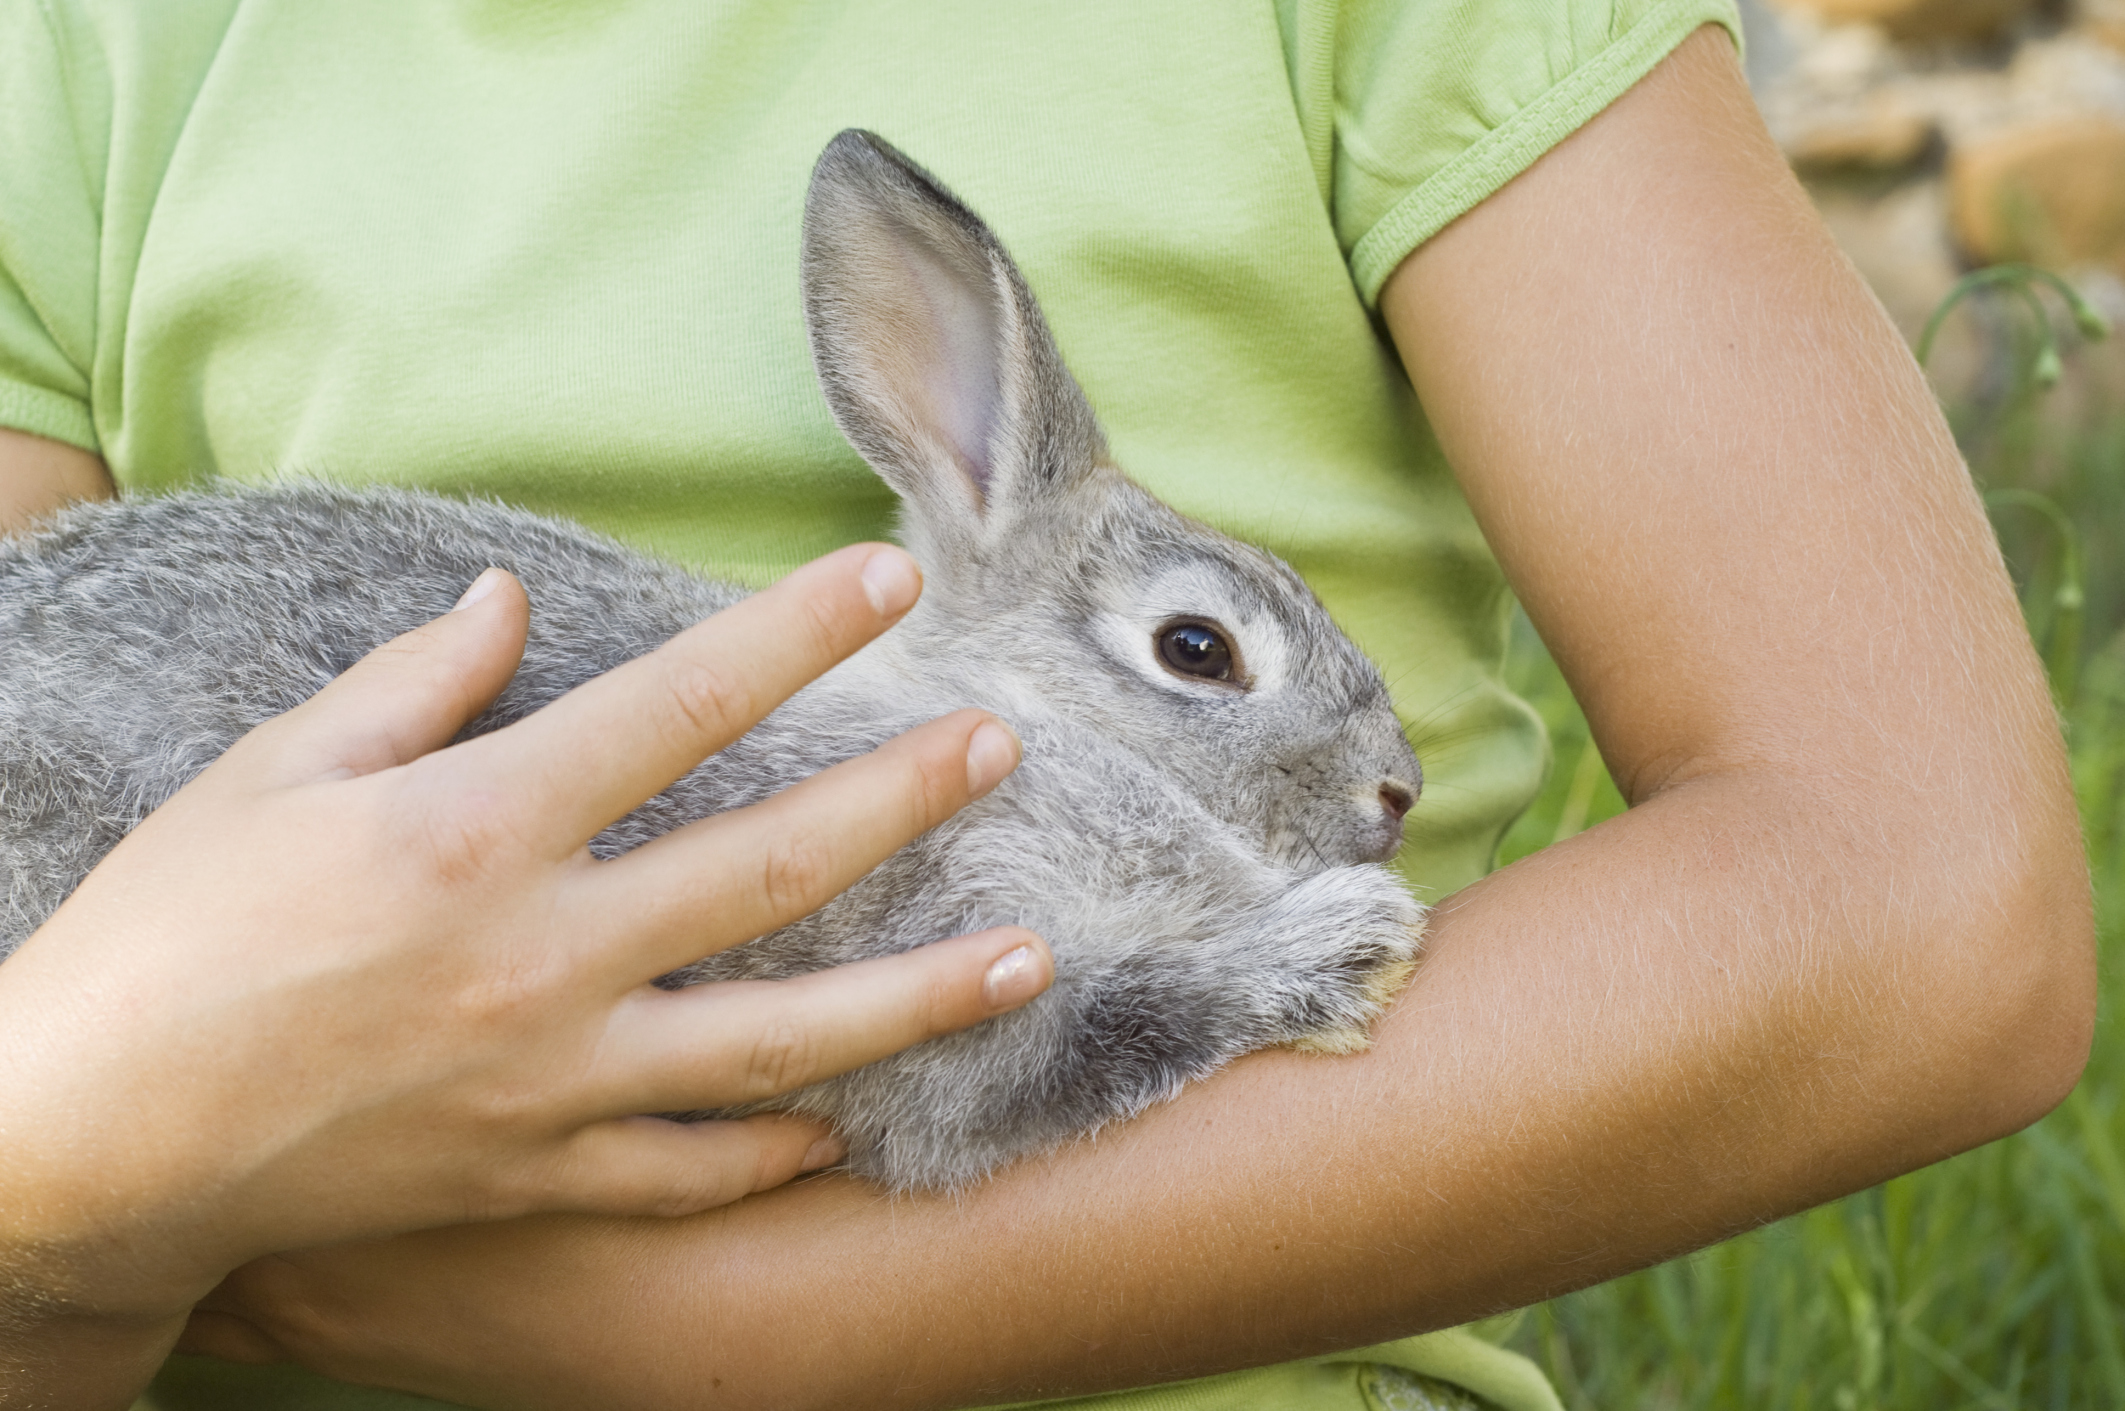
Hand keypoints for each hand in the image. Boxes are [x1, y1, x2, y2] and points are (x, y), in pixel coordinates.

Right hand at [0, 542, 1050, 1402]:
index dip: (799, 631)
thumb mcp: (272, 772)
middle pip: (773, 866)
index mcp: (478, 828)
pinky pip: (686, 1172)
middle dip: (904, 798)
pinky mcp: (535, 1174)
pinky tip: (850, 1127)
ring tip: (1030, 958)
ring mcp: (552, 1078)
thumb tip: (512, 597)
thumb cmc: (168, 936)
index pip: (681, 705)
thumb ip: (414, 682)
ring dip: (917, 997)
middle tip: (1002, 749)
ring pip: (779, 1039)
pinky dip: (772, 1153)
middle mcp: (542, 953)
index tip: (892, 577)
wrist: (89, 1142)